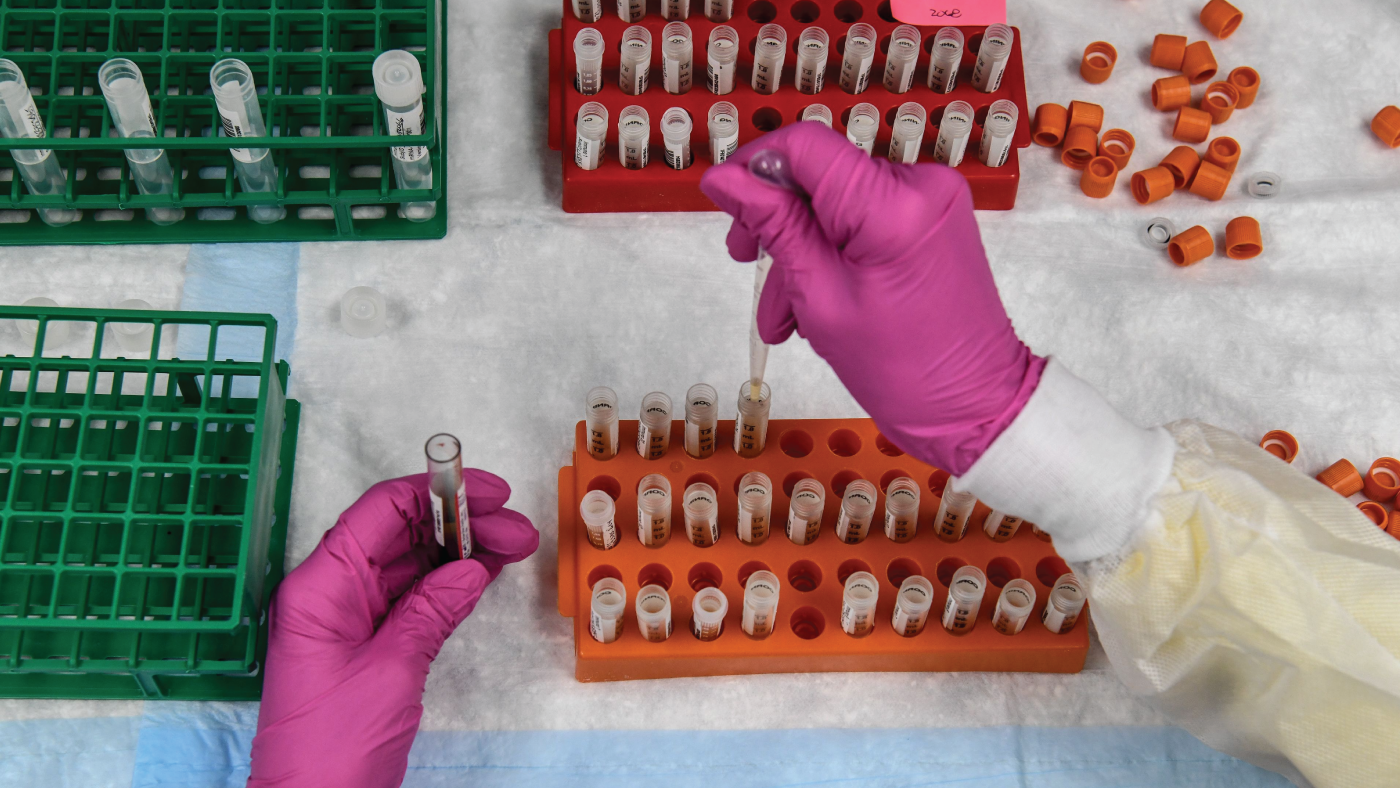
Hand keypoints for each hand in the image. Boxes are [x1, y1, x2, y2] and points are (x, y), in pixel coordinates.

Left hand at [247, 470, 538, 787]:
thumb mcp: (391, 672)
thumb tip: (471, 568)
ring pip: (409, 562)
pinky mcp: (365, 645)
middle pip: (399, 533)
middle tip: (517, 530)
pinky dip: (447, 583)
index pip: (381, 512)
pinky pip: (409, 597)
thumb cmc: (331, 749)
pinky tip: (484, 574)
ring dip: (460, 551)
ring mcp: (347, 619)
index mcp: (320, 587)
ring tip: (514, 547)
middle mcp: (329, 593)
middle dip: (460, 524)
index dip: (437, 492)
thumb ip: (431, 611)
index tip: (489, 492)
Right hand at [700, 122, 1044, 473]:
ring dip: (802, 250)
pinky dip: (835, 252)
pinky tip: (816, 301)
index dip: (754, 166)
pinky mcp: (933, 217)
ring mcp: (932, 199)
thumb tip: (726, 180)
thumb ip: (774, 226)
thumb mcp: (820, 297)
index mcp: (891, 205)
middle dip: (776, 219)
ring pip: (837, 202)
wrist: (974, 405)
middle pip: (820, 173)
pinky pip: (865, 217)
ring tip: (784, 312)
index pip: (805, 146)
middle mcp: (920, 186)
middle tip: (747, 258)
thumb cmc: (906, 370)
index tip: (725, 199)